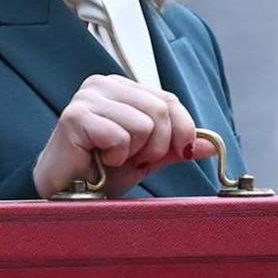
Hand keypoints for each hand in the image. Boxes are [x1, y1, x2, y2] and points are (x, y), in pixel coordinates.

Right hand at [32, 75, 214, 198]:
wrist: (66, 194)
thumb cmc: (100, 172)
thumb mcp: (146, 157)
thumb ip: (175, 147)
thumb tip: (210, 145)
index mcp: (121, 87)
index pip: (169, 100)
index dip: (182, 130)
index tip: (176, 153)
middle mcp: (103, 84)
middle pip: (161, 110)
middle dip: (156, 145)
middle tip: (133, 159)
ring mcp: (87, 97)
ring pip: (144, 124)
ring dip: (134, 153)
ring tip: (112, 159)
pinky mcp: (75, 116)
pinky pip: (120, 136)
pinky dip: (115, 157)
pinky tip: (98, 160)